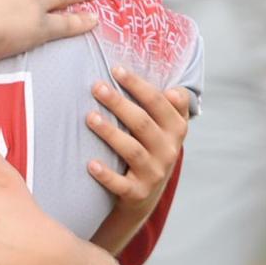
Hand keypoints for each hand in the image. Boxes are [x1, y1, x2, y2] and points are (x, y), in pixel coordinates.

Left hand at [87, 67, 188, 224]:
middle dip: (119, 103)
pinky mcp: (138, 193)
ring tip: (90, 117)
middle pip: (143, 123)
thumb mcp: (164, 128)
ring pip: (133, 150)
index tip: (116, 69)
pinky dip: (107, 175)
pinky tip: (91, 164)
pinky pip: (122, 184)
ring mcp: (154, 173)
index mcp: (175, 128)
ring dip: (111, 133)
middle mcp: (169, 150)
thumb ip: (167, 106)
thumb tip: (175, 88)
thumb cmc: (149, 148)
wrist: (144, 195)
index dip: (139, 85)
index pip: (160, 102)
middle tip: (96, 87)